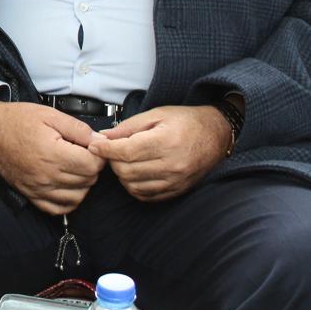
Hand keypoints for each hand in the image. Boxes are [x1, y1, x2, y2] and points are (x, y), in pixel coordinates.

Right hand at [0, 97, 105, 214]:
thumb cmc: (18, 120)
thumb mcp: (50, 114)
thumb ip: (78, 128)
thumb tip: (99, 141)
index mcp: (52, 153)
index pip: (92, 165)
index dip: (98, 155)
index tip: (92, 148)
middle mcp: (45, 174)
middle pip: (87, 180)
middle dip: (91, 166)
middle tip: (82, 154)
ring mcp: (37, 187)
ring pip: (77, 196)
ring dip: (82, 183)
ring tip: (74, 167)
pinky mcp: (30, 194)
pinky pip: (58, 208)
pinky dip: (68, 200)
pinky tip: (67, 185)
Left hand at [87, 105, 229, 200]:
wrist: (216, 135)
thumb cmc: (187, 121)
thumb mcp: (156, 114)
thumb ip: (128, 127)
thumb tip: (103, 137)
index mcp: (166, 141)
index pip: (125, 152)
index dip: (105, 149)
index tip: (94, 145)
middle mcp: (172, 164)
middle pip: (126, 171)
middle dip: (112, 161)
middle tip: (112, 150)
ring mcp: (176, 181)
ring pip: (133, 186)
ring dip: (122, 174)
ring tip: (124, 160)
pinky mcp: (177, 190)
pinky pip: (146, 196)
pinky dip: (134, 186)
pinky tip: (135, 173)